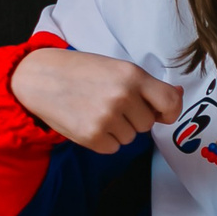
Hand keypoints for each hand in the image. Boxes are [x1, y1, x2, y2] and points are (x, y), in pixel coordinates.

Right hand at [10, 48, 182, 153]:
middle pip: (147, 124)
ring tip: (95, 110)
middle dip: (134, 118)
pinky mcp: (92, 136)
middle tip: (110, 103)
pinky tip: (87, 120)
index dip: (170, 112)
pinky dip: (103, 140)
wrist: (38, 77)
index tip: (162, 114)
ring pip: (130, 138)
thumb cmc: (80, 71)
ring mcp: (107, 117)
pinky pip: (113, 147)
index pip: (170, 102)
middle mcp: (122, 96)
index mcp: (132, 75)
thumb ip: (146, 85)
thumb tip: (178, 94)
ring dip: (117, 129)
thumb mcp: (116, 68)